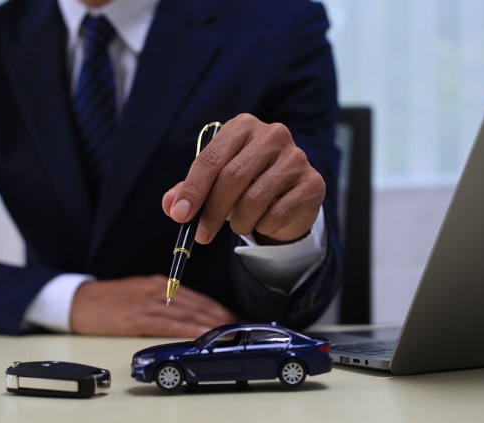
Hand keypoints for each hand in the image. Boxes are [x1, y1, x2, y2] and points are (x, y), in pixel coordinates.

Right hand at [69, 275, 238, 336]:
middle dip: (222, 317)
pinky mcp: (134, 317)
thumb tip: (190, 315)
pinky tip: (200, 336)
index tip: (238, 319)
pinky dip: (186, 330)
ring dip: (210, 324)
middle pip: (197, 305)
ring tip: (230, 333)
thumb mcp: (140, 293)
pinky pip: (166, 325)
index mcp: (160, 284)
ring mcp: (146, 303)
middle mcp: (157, 290)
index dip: (220, 309)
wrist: (76, 301)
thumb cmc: (109, 301)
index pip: (197, 298)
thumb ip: (163, 301)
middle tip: (243, 328)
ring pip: (186, 314)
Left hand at [162, 113, 324, 244]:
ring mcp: (296, 157)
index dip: (193, 190)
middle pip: (232, 177)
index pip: (211, 159)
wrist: (289, 196)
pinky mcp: (313, 182)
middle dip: (212, 212)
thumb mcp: (214, 184)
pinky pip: (278, 213)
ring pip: (254, 199)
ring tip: (239, 224)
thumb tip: (171, 205)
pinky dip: (264, 225)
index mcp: (242, 127)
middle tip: (201, 236)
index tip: (180, 215)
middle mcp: (272, 135)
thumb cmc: (246, 185)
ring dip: (240, 222)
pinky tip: (264, 221)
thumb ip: (190, 191)